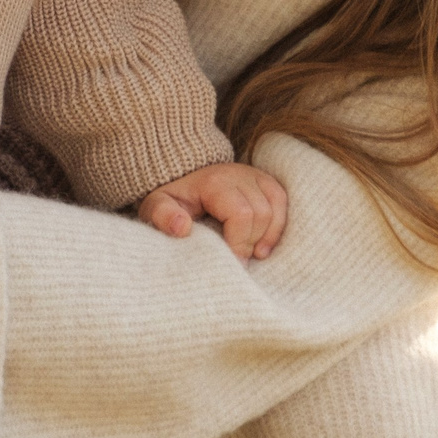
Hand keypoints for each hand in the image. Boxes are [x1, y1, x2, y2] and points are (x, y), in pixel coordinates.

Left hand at [135, 160, 288, 260]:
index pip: (241, 214)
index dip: (239, 243)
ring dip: (266, 236)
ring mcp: (253, 175)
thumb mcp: (156, 207)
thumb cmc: (171, 200)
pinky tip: (263, 246)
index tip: (230, 263)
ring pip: (273, 208)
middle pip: (260, 214)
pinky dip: (277, 226)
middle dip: (250, 243)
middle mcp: (238, 174)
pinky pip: (281, 201)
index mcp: (213, 182)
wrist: (182, 178)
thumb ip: (163, 217)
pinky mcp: (264, 181)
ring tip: (251, 255)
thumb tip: (183, 228)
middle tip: (237, 262)